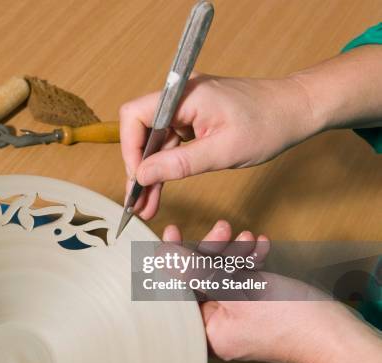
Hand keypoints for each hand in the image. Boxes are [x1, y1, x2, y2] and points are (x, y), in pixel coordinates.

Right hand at [120, 74, 319, 218]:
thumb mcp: (223, 152)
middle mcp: (181, 95)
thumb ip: (179, 164)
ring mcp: (187, 105)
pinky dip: (167, 164)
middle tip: (137, 200)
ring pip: (155, 140)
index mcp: (186, 95)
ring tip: (147, 203)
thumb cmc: (269, 124)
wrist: (298, 110)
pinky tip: (161, 187)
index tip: (136, 177)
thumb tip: (142, 174)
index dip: (129, 148)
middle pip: (142, 130)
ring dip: (152, 171)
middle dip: (139, 167)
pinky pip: (171, 141)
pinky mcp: (194, 115)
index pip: (135, 115)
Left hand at [162, 220, 381, 362]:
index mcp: (205, 331)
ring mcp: (237, 316)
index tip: (172, 233)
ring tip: (247, 237)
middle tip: (222, 229)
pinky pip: (243, 279)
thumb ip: (195, 271)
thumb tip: (164, 256)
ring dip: (234, 252)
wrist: (335, 333)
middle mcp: (217, 326)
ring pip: (223, 275)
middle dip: (212, 250)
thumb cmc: (286, 319)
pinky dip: (250, 261)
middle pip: (200, 279)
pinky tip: (261, 245)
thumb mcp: (233, 288)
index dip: (173, 260)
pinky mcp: (255, 306)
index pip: (176, 290)